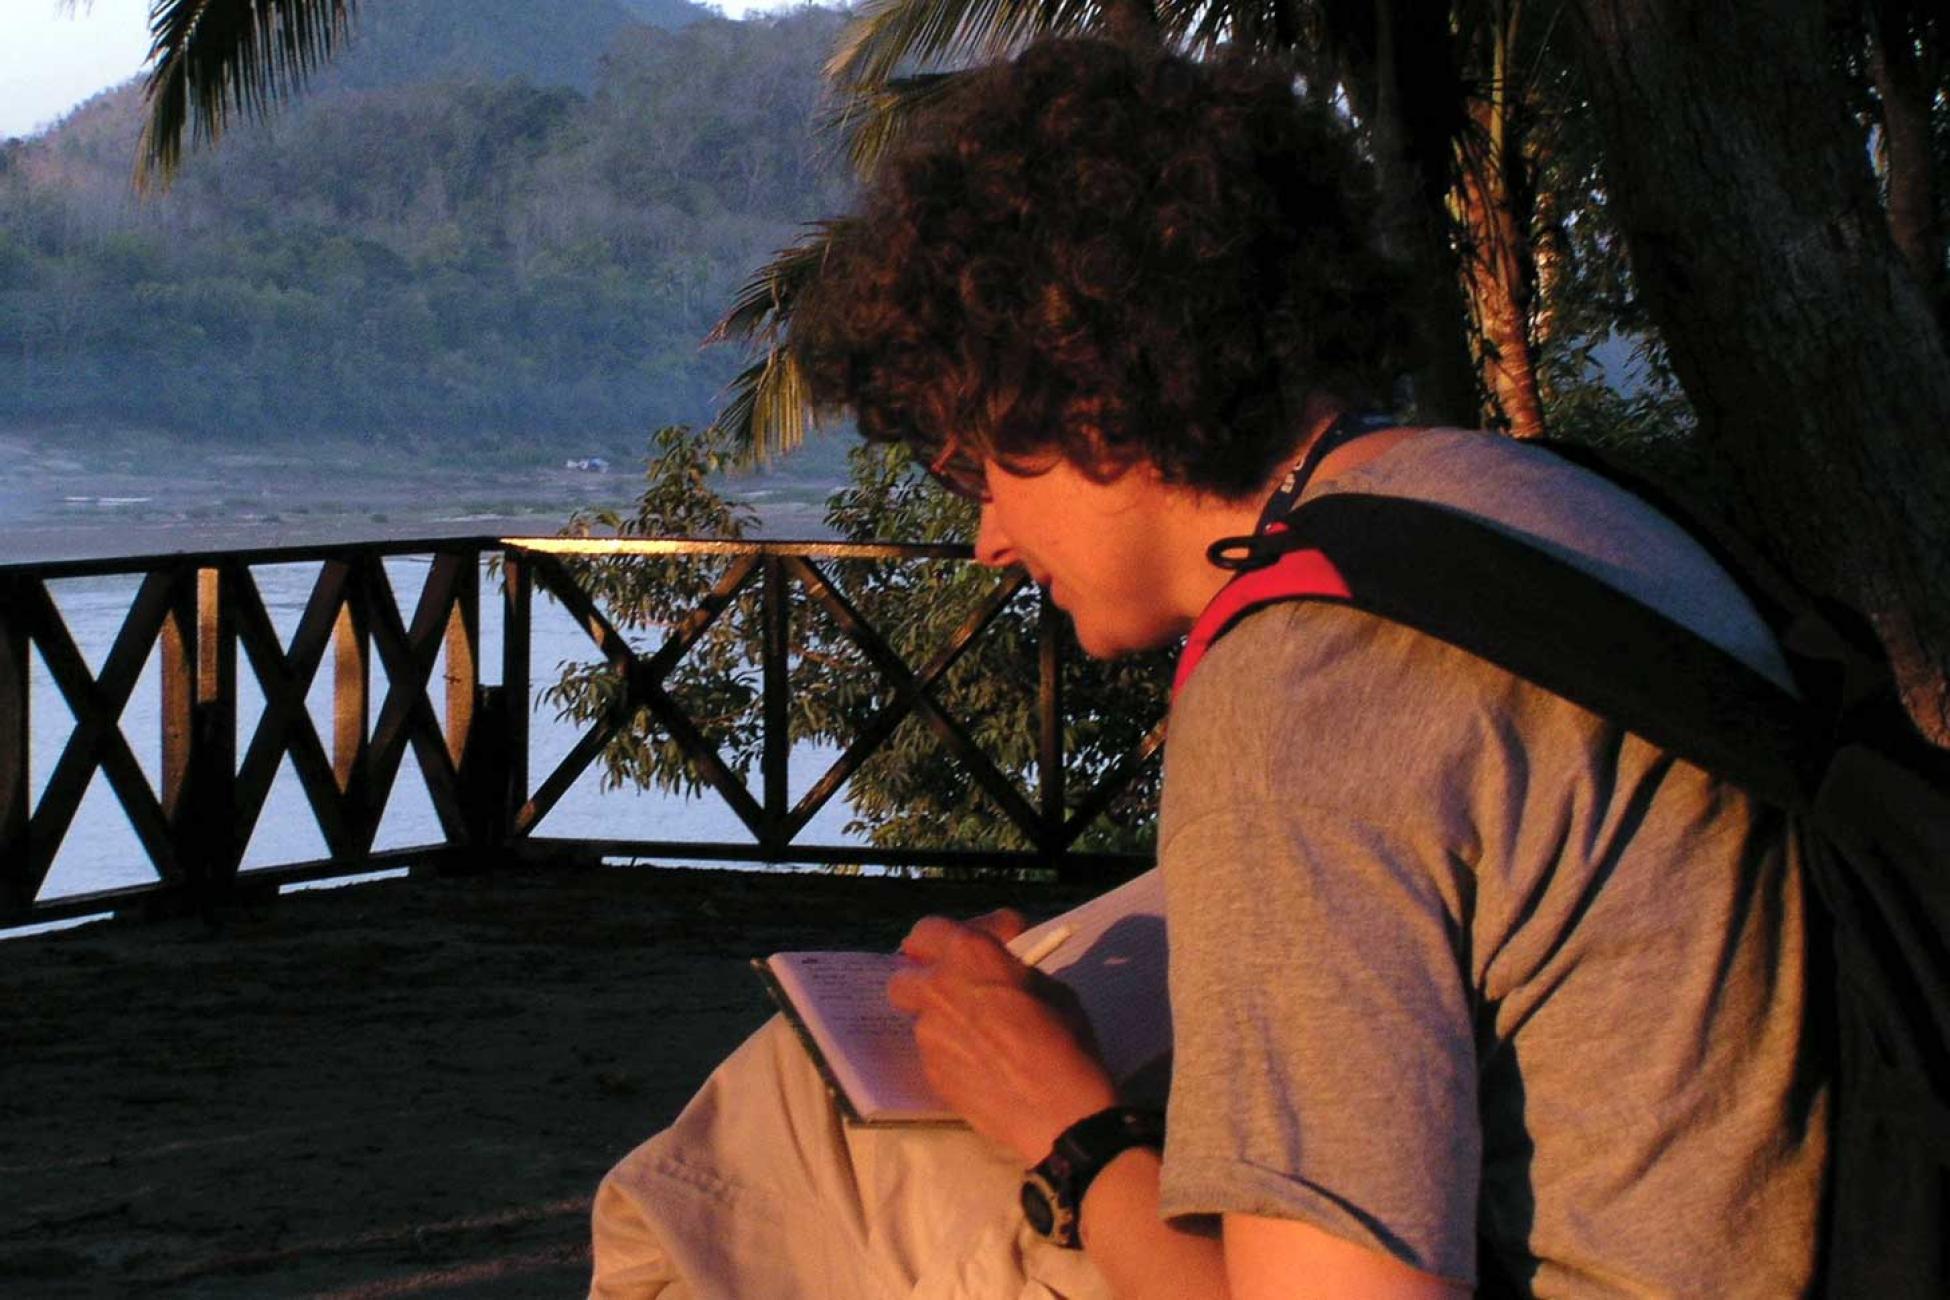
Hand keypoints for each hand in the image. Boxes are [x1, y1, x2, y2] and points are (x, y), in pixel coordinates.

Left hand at [887, 913, 1118, 1163]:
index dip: (958, 934)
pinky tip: (983, 1066)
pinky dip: (953, 1050)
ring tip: (979, 1034)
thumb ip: (1013, 972)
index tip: (986, 945)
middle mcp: (938, 988)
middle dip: (926, 976)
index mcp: (970, 955)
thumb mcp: (1051, 988)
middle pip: (905, 973)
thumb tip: (1003, 970)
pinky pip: (935, 1051)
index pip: (930, 929)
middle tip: (958, 985)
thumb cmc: (1067, 1042)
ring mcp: (928, 1034)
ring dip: (944, 1017)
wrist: (1061, 1116)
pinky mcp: (930, 1072)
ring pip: (921, 1016)